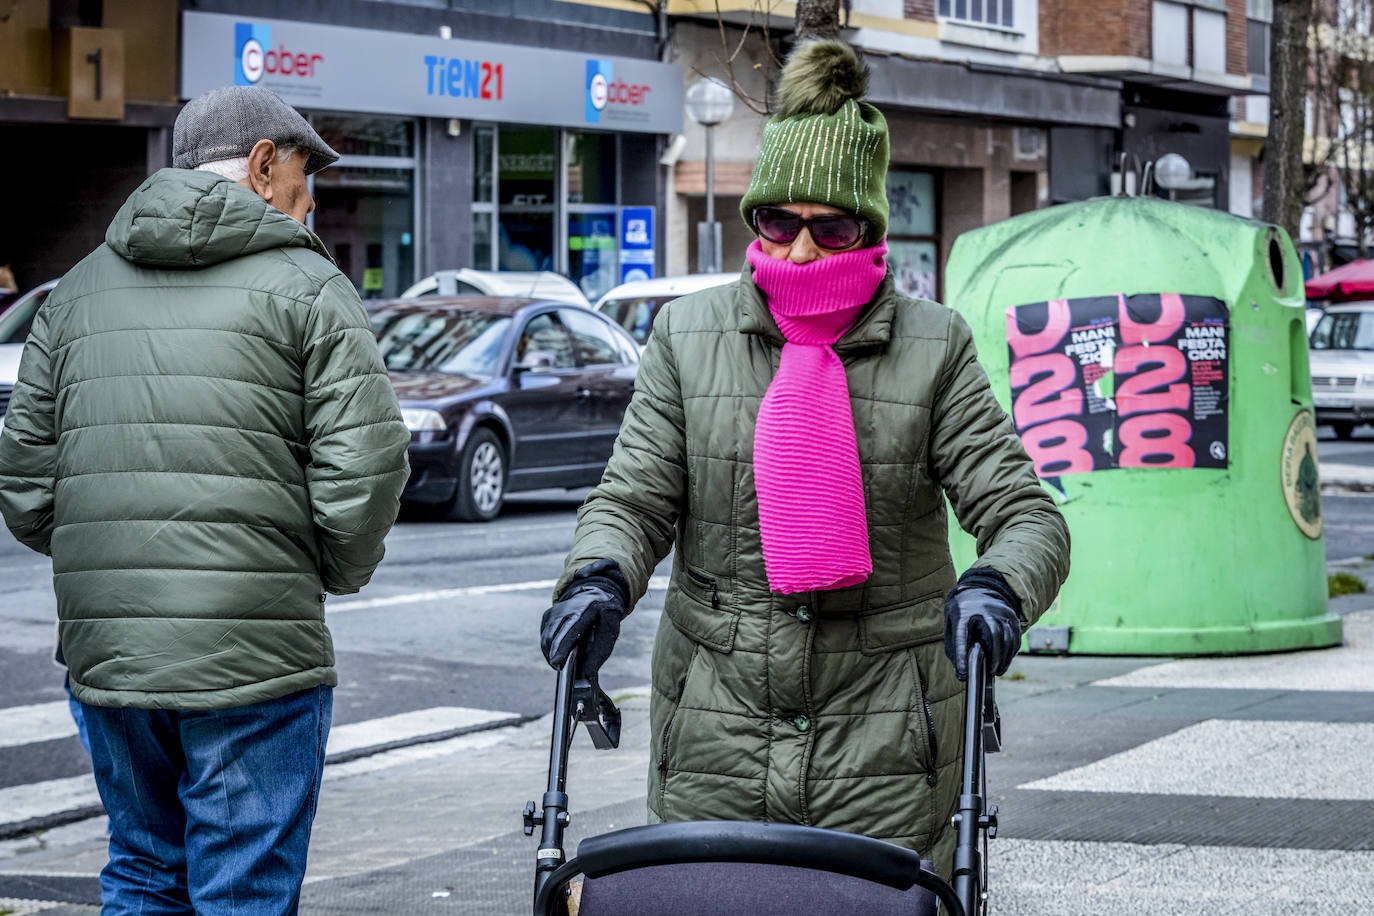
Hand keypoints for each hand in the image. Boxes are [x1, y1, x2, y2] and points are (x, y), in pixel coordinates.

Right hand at [540, 561, 627, 678]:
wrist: (597, 593)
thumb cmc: (605, 616)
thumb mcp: (610, 632)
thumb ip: (599, 653)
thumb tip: (587, 676)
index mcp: (587, 610)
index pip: (571, 631)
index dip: (563, 648)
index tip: (557, 663)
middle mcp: (568, 608)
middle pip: (554, 635)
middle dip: (554, 655)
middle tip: (560, 668)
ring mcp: (555, 610)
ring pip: (547, 638)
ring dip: (551, 654)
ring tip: (560, 663)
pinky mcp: (548, 615)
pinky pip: (544, 636)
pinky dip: (549, 648)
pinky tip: (558, 653)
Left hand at [942, 579, 1021, 680]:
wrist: (977, 589)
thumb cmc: (962, 612)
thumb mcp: (952, 624)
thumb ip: (954, 645)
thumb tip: (961, 672)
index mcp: (963, 611)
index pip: (961, 633)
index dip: (961, 653)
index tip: (963, 671)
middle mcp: (984, 609)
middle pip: (994, 633)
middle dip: (994, 656)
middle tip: (991, 672)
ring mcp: (1001, 611)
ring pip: (1008, 636)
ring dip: (1004, 657)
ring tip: (998, 670)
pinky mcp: (1011, 615)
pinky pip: (1015, 636)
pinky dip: (1011, 651)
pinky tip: (1005, 661)